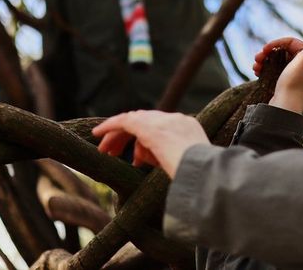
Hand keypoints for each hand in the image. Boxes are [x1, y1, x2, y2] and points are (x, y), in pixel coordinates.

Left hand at [92, 110, 208, 177]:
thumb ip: (174, 163)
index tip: (137, 159)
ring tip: (104, 151)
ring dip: (117, 136)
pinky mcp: (149, 126)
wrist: (204, 173)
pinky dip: (110, 126)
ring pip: (134, 121)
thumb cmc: (201, 180)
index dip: (146, 144)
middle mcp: (177, 120)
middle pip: (146, 122)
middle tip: (114, 153)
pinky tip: (97, 134)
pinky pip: (124, 121)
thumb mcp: (188, 170)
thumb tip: (166, 168)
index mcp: (189, 129)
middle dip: (129, 138)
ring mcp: (164, 121)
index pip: (162, 129)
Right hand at [253, 37, 302, 112]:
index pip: (294, 42)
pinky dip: (264, 67)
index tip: (267, 48)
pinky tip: (257, 70)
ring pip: (277, 59)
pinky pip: (273, 69)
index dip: (279, 42)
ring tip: (256, 64)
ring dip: (264, 59)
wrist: (284, 106)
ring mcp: (294, 74)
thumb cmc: (295, 83)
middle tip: (258, 56)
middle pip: (284, 50)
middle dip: (269, 51)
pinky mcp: (285, 82)